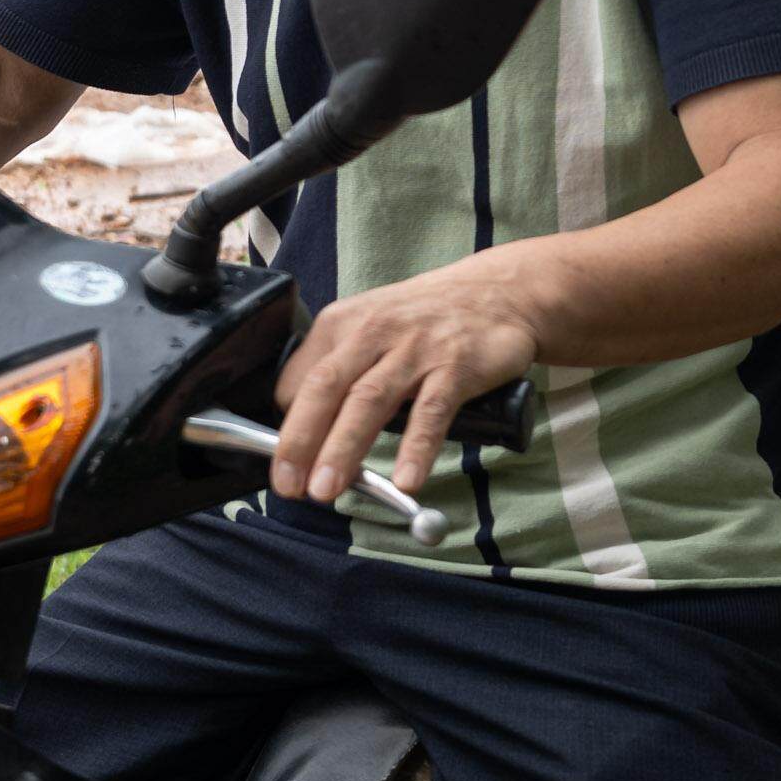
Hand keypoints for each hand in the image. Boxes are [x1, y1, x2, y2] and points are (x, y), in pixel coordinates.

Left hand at [267, 263, 543, 510]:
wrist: (498, 291)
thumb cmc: (424, 319)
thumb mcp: (370, 328)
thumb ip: (339, 370)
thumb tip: (303, 432)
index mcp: (341, 324)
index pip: (298, 380)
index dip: (285, 428)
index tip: (281, 468)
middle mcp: (373, 332)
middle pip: (325, 388)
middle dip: (300, 440)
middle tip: (289, 485)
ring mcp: (415, 348)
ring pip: (370, 400)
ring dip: (344, 447)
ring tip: (326, 488)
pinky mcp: (456, 366)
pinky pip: (431, 411)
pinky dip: (416, 447)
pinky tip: (406, 479)